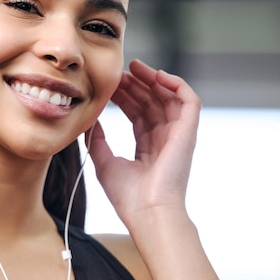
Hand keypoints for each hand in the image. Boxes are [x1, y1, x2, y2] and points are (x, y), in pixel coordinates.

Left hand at [88, 59, 201, 223]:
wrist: (148, 212)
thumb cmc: (127, 196)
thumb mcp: (105, 162)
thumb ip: (98, 139)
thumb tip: (89, 120)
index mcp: (147, 147)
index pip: (138, 113)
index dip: (125, 96)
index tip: (110, 85)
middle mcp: (164, 139)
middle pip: (151, 102)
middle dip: (136, 85)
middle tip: (119, 72)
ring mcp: (177, 135)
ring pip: (168, 97)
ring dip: (153, 80)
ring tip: (135, 67)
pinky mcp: (188, 132)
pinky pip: (189, 101)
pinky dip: (176, 85)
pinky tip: (157, 75)